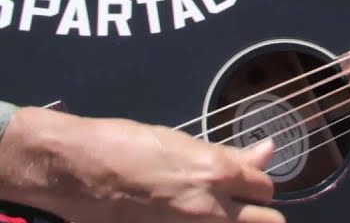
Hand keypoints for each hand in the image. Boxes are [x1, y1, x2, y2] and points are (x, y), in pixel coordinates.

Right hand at [3, 107, 282, 222]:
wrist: (74, 171)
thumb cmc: (126, 147)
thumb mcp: (183, 143)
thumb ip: (230, 156)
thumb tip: (268, 151)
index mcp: (216, 173)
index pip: (265, 188)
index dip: (257, 186)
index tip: (245, 185)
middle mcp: (208, 208)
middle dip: (258, 215)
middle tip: (240, 208)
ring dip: (230, 222)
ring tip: (213, 213)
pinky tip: (181, 219)